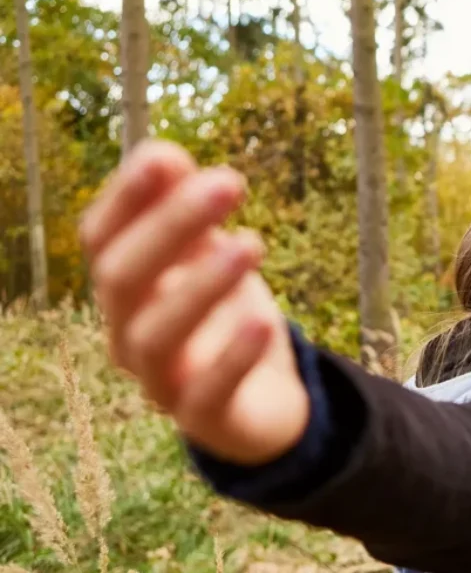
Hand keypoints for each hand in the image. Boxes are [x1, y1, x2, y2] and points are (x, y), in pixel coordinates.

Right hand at [80, 140, 308, 464]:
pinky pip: (206, 394)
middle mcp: (127, 332)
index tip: (167, 157)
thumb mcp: (211, 256)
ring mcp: (159, 380)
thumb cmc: (226, 315)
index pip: (101, 237)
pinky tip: (263, 321)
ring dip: (202, 285)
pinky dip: (232, 357)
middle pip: (122, 277)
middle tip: (231, 182)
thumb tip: (165, 154)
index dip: (125, 197)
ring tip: (253, 244)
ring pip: (155, 335)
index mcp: (124, 287)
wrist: (265, 399)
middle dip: (171, 225)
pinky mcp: (204, 419)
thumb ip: (188, 209)